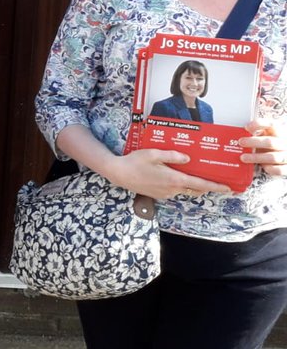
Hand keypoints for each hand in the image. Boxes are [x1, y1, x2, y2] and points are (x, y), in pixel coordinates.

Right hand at [101, 148, 231, 198]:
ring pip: (186, 190)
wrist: (119, 174)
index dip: (216, 186)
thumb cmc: (135, 162)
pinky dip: (182, 185)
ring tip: (199, 176)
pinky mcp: (159, 194)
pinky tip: (178, 177)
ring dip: (194, 186)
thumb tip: (188, 158)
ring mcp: (165, 193)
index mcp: (174, 179)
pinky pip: (175, 190)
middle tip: (220, 181)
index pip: (200, 184)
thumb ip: (172, 155)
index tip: (229, 188)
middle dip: (208, 187)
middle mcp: (172, 189)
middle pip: (196, 189)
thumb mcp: (153, 153)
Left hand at [239, 118, 286, 176]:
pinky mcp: (286, 167)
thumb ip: (257, 132)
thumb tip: (239, 132)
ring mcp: (286, 155)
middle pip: (270, 142)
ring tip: (243, 157)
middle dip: (254, 142)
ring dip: (256, 157)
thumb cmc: (271, 143)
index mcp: (279, 132)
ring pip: (272, 157)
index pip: (271, 125)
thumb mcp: (267, 134)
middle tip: (241, 142)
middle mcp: (284, 143)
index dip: (258, 125)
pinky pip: (278, 169)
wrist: (285, 154)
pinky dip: (268, 168)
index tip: (246, 127)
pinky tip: (261, 166)